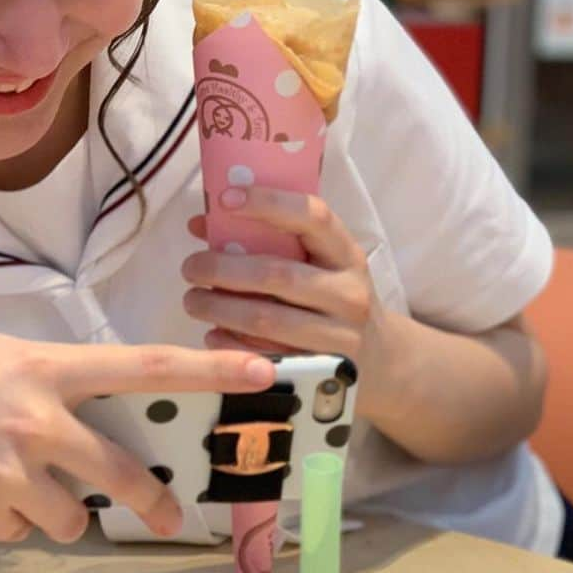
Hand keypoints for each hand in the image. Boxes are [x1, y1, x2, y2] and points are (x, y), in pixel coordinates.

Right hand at [0, 323, 274, 543]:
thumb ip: (39, 385)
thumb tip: (76, 423)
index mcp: (43, 366)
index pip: (144, 368)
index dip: (210, 373)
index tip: (263, 372)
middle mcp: (38, 420)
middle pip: (121, 474)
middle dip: (153, 501)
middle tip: (171, 515)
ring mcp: (11, 474)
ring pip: (69, 517)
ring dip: (51, 510)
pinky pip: (15, 529)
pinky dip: (0, 520)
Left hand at [182, 186, 389, 379]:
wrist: (381, 359)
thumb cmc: (335, 299)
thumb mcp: (320, 264)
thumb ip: (270, 240)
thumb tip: (203, 223)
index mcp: (346, 255)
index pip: (312, 217)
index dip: (268, 204)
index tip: (225, 199)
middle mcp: (347, 294)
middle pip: (277, 274)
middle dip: (223, 269)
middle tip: (191, 268)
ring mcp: (338, 337)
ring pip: (266, 320)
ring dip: (219, 309)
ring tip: (193, 301)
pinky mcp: (320, 373)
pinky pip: (264, 358)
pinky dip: (230, 345)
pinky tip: (213, 335)